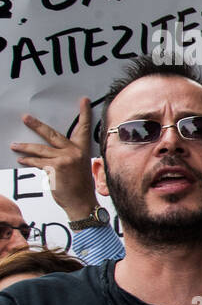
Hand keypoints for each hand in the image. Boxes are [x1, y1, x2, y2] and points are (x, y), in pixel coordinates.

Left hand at [10, 98, 98, 220]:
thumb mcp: (79, 166)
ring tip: (14, 145)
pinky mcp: (54, 167)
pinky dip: (28, 161)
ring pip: (40, 149)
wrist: (81, 203)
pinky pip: (37, 162)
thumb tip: (46, 150)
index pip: (83, 129)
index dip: (84, 114)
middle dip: (37, 125)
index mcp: (82, 150)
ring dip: (25, 147)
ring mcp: (64, 159)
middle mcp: (74, 152)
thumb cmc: (80, 186)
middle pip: (52, 134)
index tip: (83, 101)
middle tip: (26, 118)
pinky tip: (22, 160)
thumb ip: (67, 155)